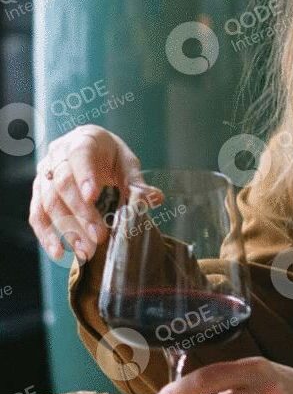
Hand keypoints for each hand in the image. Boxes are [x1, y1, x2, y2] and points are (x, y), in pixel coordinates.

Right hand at [29, 125, 159, 262]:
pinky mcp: (39, 193)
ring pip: (49, 202)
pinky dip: (47, 235)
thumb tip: (154, 198)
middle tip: (99, 237)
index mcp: (83, 140)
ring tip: (85, 251)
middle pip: (63, 183)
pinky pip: (37, 215)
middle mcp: (58, 154)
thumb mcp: (126, 163)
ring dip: (67, 229)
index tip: (93, 197)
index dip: (85, 176)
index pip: (80, 155)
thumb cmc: (109, 157)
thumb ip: (136, 182)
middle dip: (81, 212)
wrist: (90, 152)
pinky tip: (60, 252)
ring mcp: (45, 174)